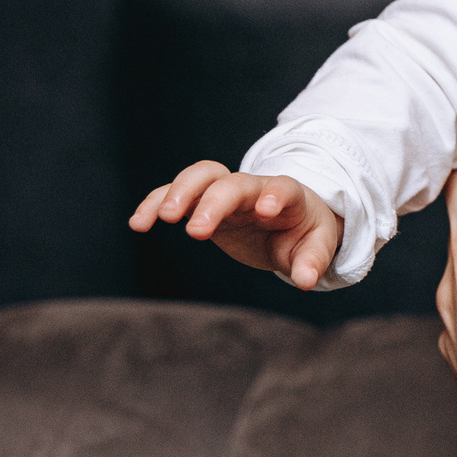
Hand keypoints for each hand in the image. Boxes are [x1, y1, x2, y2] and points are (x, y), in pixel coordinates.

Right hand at [128, 161, 342, 288]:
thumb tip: (307, 280)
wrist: (286, 218)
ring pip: (200, 177)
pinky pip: (174, 193)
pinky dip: (155, 202)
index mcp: (288, 196)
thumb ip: (312, 260)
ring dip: (179, 192)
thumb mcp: (317, 244)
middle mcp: (253, 188)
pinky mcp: (202, 202)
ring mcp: (225, 191)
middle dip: (213, 202)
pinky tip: (139, 223)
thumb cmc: (303, 230)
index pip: (282, 187)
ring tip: (161, 218)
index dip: (274, 194)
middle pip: (231, 183)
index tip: (265, 210)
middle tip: (195, 232)